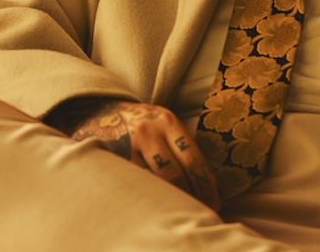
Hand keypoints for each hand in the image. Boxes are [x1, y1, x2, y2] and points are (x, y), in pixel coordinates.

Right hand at [71, 100, 220, 210]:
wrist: (105, 110)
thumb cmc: (145, 122)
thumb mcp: (167, 125)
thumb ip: (186, 149)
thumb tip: (210, 183)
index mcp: (168, 121)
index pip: (192, 158)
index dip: (205, 184)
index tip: (214, 200)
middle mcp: (149, 131)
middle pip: (175, 173)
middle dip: (191, 195)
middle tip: (202, 208)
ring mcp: (129, 147)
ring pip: (155, 182)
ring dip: (172, 198)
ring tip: (182, 207)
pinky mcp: (114, 160)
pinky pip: (137, 182)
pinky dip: (152, 193)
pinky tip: (159, 199)